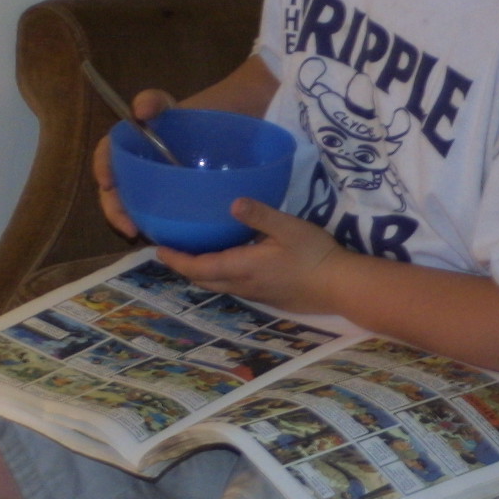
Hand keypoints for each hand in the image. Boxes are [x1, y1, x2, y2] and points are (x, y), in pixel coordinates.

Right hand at [93, 87, 176, 237]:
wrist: (211, 133)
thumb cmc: (182, 119)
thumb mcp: (166, 105)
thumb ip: (152, 100)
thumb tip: (140, 110)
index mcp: (124, 147)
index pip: (104, 157)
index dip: (101, 169)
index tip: (106, 184)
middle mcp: (129, 170)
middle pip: (113, 193)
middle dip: (115, 212)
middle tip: (129, 227)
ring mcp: (144, 188)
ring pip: (130, 208)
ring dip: (131, 223)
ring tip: (143, 235)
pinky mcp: (160, 202)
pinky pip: (150, 215)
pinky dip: (152, 226)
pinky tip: (163, 235)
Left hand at [156, 199, 351, 314]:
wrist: (340, 286)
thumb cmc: (314, 254)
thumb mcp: (288, 227)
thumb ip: (259, 214)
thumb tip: (232, 201)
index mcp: (242, 267)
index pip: (198, 267)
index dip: (176, 260)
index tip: (158, 249)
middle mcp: (243, 285)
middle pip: (203, 280)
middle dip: (184, 267)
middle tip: (171, 251)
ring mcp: (255, 294)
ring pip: (218, 286)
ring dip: (201, 273)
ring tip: (194, 255)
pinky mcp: (268, 296)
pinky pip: (234, 287)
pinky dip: (220, 276)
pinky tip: (228, 262)